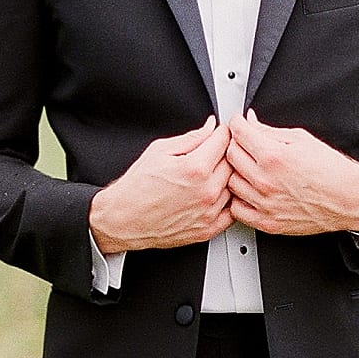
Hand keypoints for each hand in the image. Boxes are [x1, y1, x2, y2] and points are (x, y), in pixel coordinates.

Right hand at [89, 117, 231, 252]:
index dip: (222, 132)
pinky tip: (213, 194)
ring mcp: (209, 212)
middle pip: (234, 163)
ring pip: (235, 186)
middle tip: (213, 152)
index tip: (219, 132)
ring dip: (227, 177)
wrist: (124, 218)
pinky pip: (231, 211)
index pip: (224, 140)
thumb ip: (191, 137)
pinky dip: (227, 201)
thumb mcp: (159, 150)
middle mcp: (206, 191)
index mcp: (195, 168)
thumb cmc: (136, 188)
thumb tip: (208, 128)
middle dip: (225, 153)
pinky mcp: (208, 229)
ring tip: (208, 174)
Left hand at [227, 108, 358, 236]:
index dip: (236, 124)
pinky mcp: (267, 222)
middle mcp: (266, 180)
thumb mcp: (301, 139)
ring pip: (229, 182)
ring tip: (249, 168)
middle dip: (235, 144)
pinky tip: (250, 191)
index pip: (238, 133)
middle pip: (229, 155)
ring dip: (235, 172)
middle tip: (245, 144)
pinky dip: (239, 199)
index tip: (238, 124)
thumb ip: (269, 130)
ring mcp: (265, 203)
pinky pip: (237, 209)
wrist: (348, 198)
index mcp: (274, 156)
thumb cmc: (330, 170)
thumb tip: (250, 122)